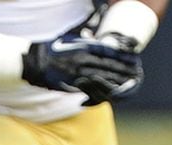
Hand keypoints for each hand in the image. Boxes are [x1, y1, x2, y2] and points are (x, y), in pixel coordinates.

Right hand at [21, 32, 142, 104]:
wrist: (35, 62)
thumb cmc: (51, 49)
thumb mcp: (70, 37)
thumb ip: (84, 35)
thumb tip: (92, 27)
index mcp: (85, 46)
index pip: (110, 51)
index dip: (123, 55)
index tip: (134, 57)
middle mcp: (84, 59)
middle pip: (109, 65)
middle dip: (124, 69)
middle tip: (136, 71)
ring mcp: (78, 72)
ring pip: (103, 77)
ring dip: (116, 81)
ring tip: (127, 82)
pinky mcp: (72, 84)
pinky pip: (90, 88)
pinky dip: (101, 90)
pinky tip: (111, 91)